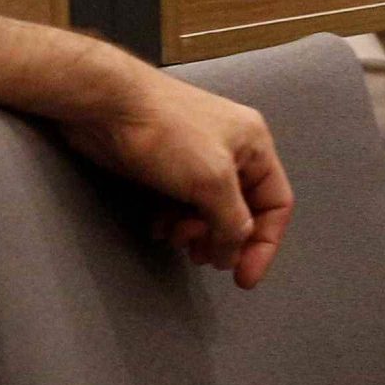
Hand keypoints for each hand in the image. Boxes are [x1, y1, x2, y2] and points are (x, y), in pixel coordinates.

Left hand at [58, 62, 293, 287]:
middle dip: (223, 239)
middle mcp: (232, 151)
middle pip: (242, 211)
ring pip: (209, 212)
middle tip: (201, 256)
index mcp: (254, 146)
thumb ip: (232, 222)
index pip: (277, 204)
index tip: (244, 278)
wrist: (107, 105)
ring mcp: (197, 158)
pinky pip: (182, 205)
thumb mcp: (212, 181)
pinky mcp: (167, 167)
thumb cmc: (167, 133)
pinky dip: (174, 221)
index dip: (266, 244)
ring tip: (175, 236)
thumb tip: (233, 253)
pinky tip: (157, 226)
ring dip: (195, 232)